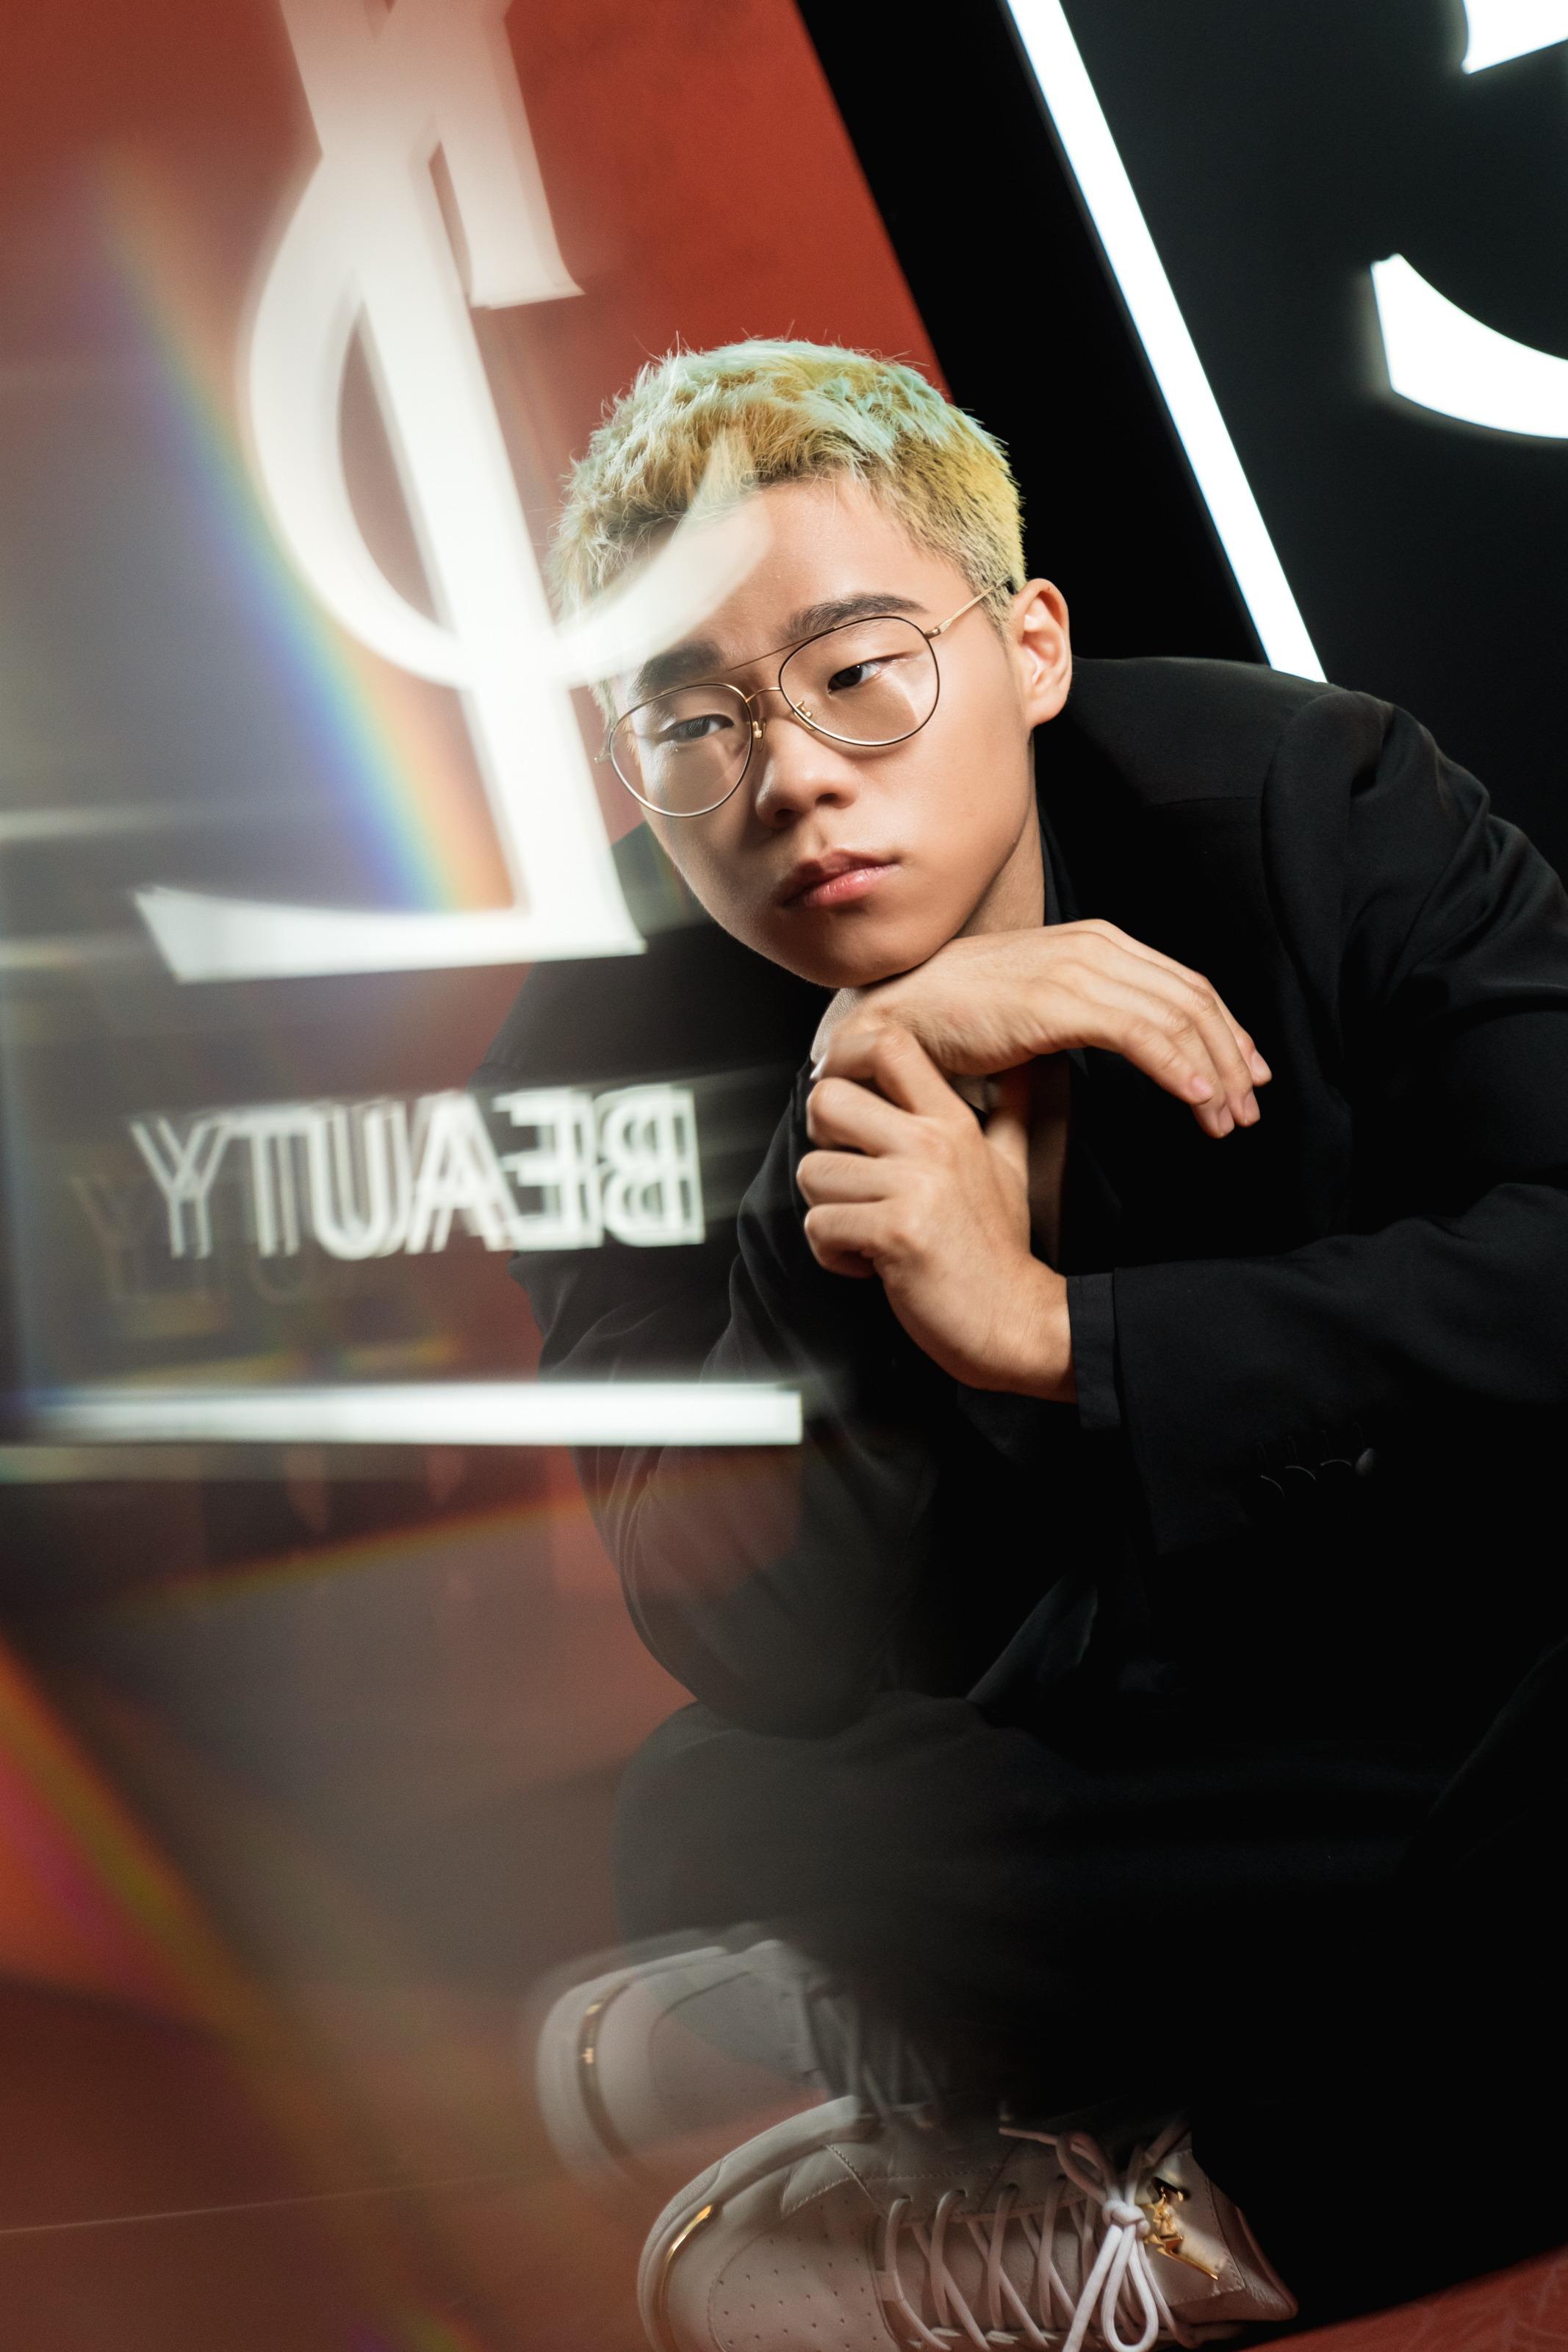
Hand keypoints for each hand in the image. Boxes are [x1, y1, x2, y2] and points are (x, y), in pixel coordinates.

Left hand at [797, 1028, 1074, 1399]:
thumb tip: (1027, 1067)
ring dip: (828, 1210)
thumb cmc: (999, 1248)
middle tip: (848, 1177)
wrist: (1015, 1320)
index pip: (889, 1045)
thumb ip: (1010, 1110)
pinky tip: (870, 1262)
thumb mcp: (1012, 1165)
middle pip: (827, 1099)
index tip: (842, 1102)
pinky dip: (833, 1254)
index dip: (845, 1061)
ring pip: (813, 1171)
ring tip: (867, 1230)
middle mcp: (932, 1144)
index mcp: (952, 1122)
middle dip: (821, 1144)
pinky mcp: (894, 1234)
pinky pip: (820, 1226)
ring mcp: (913, 1188)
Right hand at [812, 921, 1269, 1139]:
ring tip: (1227, 1120)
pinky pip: (1139, 1036)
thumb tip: (1123, 1049)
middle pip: (1191, 999)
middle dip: (1230, 1057)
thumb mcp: (1034, 1006)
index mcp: (1093, 942)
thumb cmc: (953, 1018)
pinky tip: (1196, 1099)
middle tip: (1247, 1108)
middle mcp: (1093, 946)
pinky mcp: (1057, 1001)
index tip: (1245, 1074)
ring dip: (1211, 1073)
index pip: (1182, 984)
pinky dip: (1177, 1069)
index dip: (1225, 1030)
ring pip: (1175, 1019)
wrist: (891, 1015)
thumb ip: (1081, 1013)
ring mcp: (1075, 969)